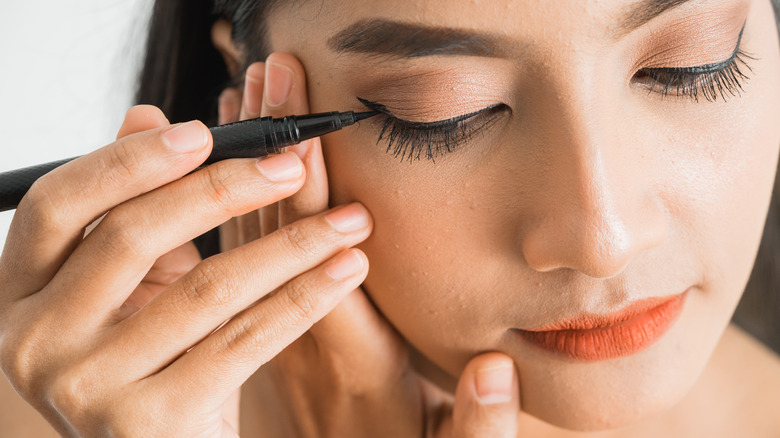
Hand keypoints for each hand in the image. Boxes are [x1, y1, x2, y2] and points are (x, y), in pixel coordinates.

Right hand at [0, 102, 371, 436]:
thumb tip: (145, 115)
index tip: (204, 130)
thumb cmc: (153, 363)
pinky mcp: (149, 423)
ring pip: (207, 287)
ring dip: (292, 243)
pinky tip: (347, 268)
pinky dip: (305, 296)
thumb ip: (134, 207)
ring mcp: (85, 388)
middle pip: (131, 234)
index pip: (56, 205)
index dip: (128, 160)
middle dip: (225, 189)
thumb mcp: (134, 286)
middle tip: (295, 165)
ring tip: (350, 219)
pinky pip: (245, 339)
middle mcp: (34, 341)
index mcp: (21, 296)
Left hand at [223, 53, 520, 436]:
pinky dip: (237, 195)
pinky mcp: (258, 322)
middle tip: (268, 74)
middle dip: (271, 147)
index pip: (321, 262)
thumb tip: (495, 372)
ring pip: (245, 233)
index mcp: (351, 362)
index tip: (308, 125)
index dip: (315, 192)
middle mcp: (298, 337)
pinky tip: (234, 153)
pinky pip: (237, 252)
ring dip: (244, 160)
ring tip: (244, 93)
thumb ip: (478, 430)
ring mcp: (269, 327)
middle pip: (273, 230)